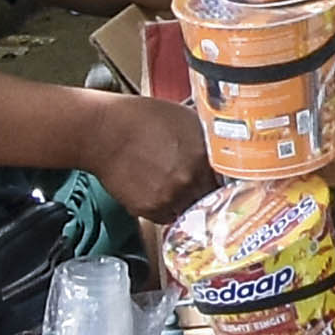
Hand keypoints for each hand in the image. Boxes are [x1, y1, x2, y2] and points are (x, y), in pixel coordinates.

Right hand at [89, 91, 219, 228]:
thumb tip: (222, 150)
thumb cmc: (141, 119)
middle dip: (207, 192)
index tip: (224, 181)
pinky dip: (166, 207)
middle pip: (210, 198)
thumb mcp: (188, 118)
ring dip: (187, 202)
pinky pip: (167, 216)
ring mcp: (169, 197)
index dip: (225, 180)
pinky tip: (159, 190)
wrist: (104, 132)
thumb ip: (208, 139)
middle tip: (200, 185)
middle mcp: (189, 180)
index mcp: (203, 157)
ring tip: (176, 187)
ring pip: (189, 210)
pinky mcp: (148, 209)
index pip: (229, 181)